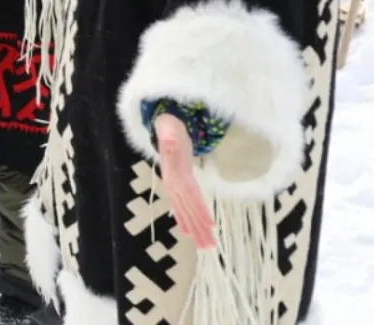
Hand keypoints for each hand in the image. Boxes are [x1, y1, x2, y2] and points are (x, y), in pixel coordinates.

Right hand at [155, 113, 216, 248]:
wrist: (163, 127)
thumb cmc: (169, 127)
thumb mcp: (170, 127)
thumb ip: (168, 134)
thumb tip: (169, 140)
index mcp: (175, 174)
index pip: (190, 195)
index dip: (199, 210)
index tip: (209, 226)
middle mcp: (173, 184)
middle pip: (188, 208)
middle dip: (198, 227)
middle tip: (209, 246)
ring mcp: (174, 187)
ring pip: (186, 211)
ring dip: (194, 228)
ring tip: (204, 245)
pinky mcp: (178, 187)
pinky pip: (182, 207)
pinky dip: (186, 220)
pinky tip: (190, 232)